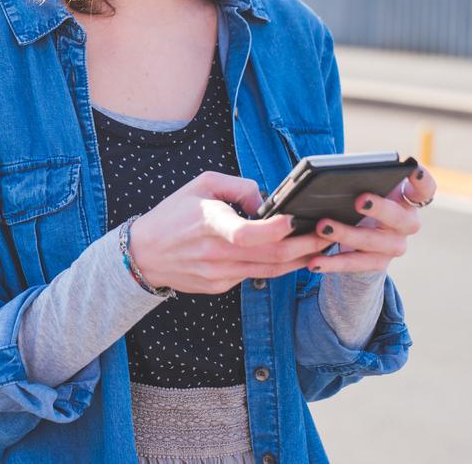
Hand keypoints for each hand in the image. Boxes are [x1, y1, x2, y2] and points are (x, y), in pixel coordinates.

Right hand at [128, 171, 335, 294]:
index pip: (247, 233)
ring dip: (298, 260)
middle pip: (271, 255)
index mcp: (210, 223)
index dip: (274, 230)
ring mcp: (219, 274)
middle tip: (327, 234)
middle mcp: (216, 253)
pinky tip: (290, 256)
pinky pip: (254, 274)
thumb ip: (238, 187)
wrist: (144, 254)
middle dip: (304, 246)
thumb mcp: (201, 185)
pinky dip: (276, 266)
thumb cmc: (173, 214)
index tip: (295, 220)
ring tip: (319, 247)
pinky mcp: (220, 286)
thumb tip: (266, 201)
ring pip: (270, 270)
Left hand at [305, 163, 436, 272]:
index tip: (412, 168)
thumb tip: (333, 175)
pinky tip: (315, 261)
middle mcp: (407, 224)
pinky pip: (355, 264)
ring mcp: (394, 246)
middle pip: (399, 218)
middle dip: (380, 208)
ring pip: (373, 242)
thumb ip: (360, 180)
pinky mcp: (377, 263)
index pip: (425, 189)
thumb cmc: (361, 201)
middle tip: (359, 200)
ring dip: (347, 234)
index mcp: (407, 200)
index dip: (422, 180)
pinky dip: (333, 263)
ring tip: (322, 226)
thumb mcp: (365, 188)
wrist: (361, 237)